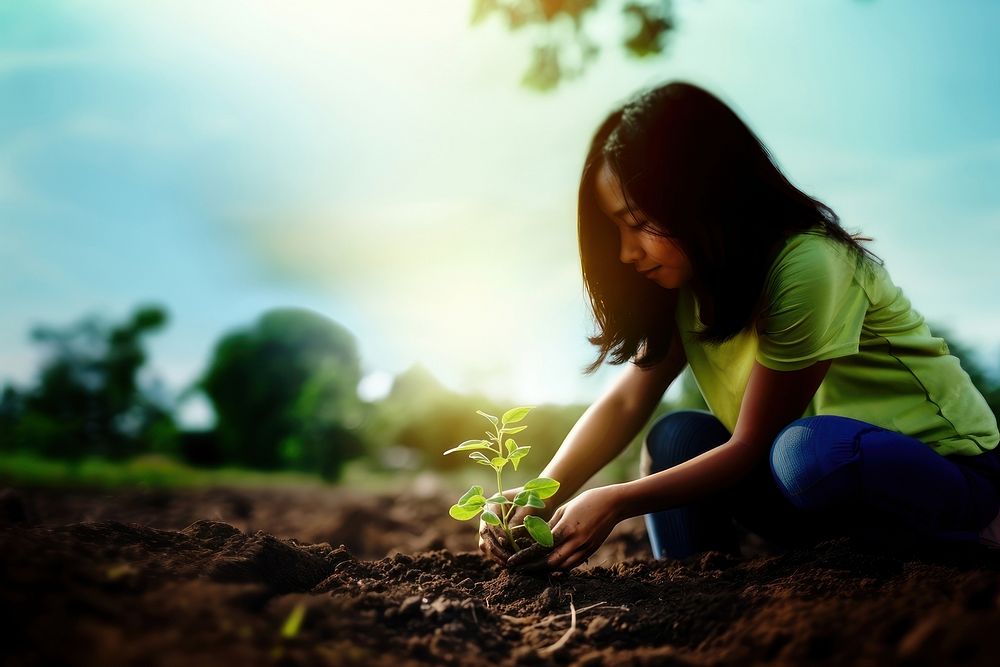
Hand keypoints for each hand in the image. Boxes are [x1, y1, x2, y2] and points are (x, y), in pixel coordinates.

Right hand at [478, 488, 547, 564]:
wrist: (542, 500)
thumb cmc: (536, 500)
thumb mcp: (528, 508)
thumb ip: (516, 522)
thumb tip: (506, 540)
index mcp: (493, 503)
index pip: (490, 522)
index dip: (497, 534)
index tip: (507, 544)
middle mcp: (488, 515)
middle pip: (485, 534)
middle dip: (495, 548)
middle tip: (507, 559)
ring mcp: (491, 526)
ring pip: (486, 543)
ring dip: (496, 554)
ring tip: (509, 563)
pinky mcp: (496, 535)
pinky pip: (493, 547)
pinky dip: (499, 555)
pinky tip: (510, 561)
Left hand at [506, 485, 623, 572]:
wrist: (613, 504)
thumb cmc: (586, 502)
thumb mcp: (564, 510)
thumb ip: (550, 526)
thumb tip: (537, 539)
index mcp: (567, 528)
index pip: (541, 547)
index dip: (525, 556)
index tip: (513, 562)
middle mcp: (576, 541)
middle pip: (551, 562)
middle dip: (533, 568)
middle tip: (520, 570)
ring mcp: (585, 548)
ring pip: (562, 567)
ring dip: (547, 570)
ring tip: (533, 569)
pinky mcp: (591, 551)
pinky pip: (573, 564)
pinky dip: (560, 567)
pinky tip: (551, 565)